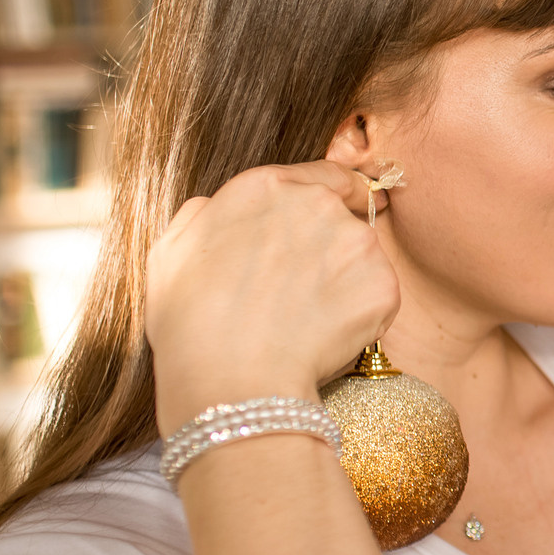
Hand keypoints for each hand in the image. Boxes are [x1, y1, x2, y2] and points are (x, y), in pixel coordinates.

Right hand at [146, 161, 397, 428]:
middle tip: (300, 292)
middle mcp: (316, 203)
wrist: (230, 378)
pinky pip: (378, 296)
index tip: (344, 207)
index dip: (336, 193)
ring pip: (362, 258)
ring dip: (345, 282)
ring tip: (305, 320)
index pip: (323, 175)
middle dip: (330, 248)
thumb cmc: (190, 323)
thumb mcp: (172, 251)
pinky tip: (324, 336)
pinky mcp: (381, 285)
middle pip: (343, 216)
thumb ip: (204, 215)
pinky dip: (361, 315)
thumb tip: (219, 208)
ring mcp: (355, 242)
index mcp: (264, 187)